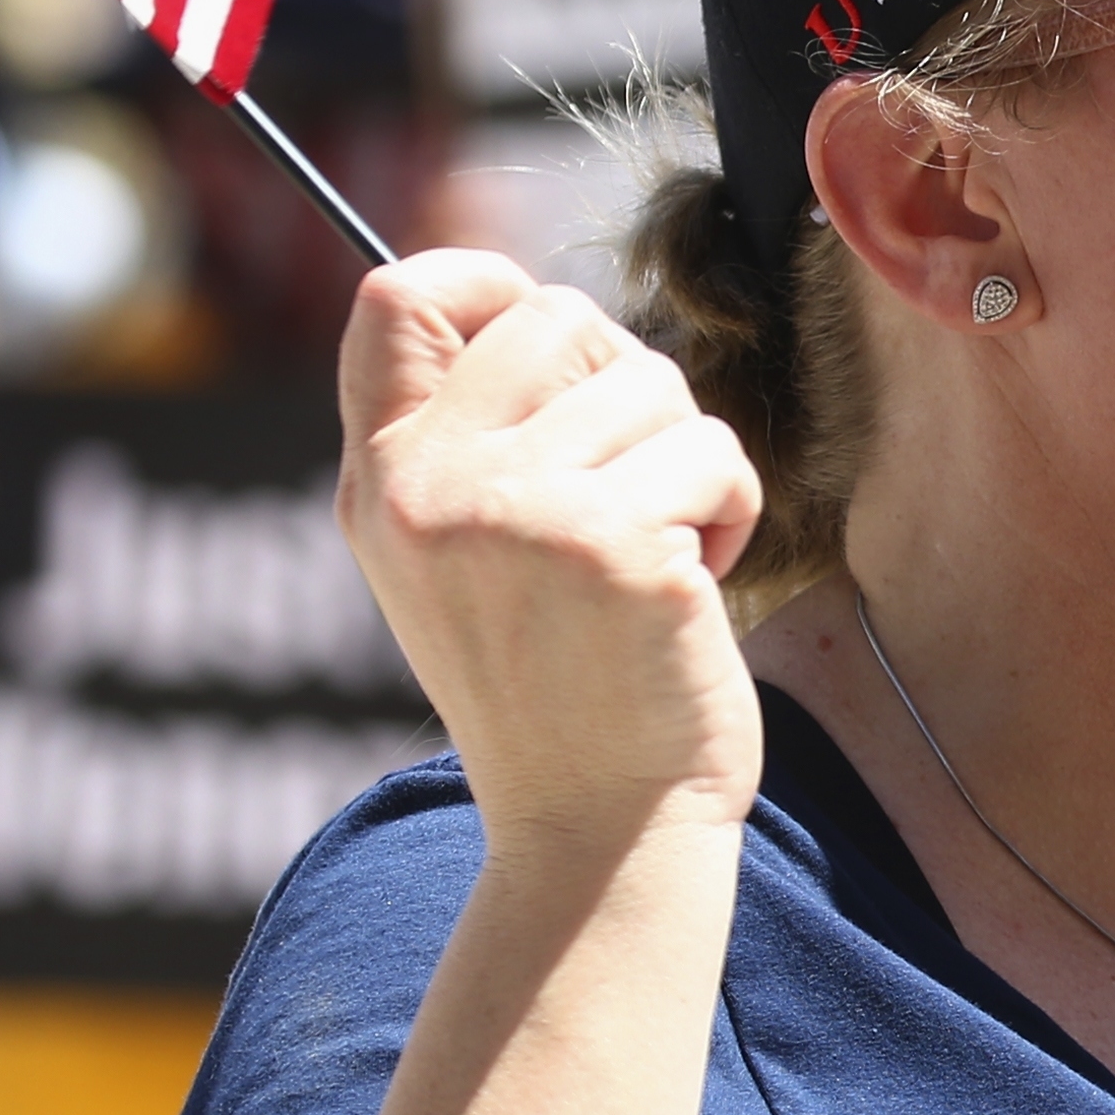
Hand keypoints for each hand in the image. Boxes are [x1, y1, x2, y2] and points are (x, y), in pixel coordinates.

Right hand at [337, 251, 764, 844]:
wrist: (599, 832)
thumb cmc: (557, 688)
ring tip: (654, 558)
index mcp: (381, 483)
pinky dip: (732, 512)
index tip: (557, 346)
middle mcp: (432, 489)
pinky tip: (691, 590)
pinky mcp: (619, 548)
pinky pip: (716, 452)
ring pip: (654, 383)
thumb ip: (468, 439)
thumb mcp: (457, 559)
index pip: (396, 296)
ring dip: (685, 462)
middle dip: (626, 386)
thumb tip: (534, 301)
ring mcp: (522, 515)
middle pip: (559, 317)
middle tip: (629, 488)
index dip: (488, 282)